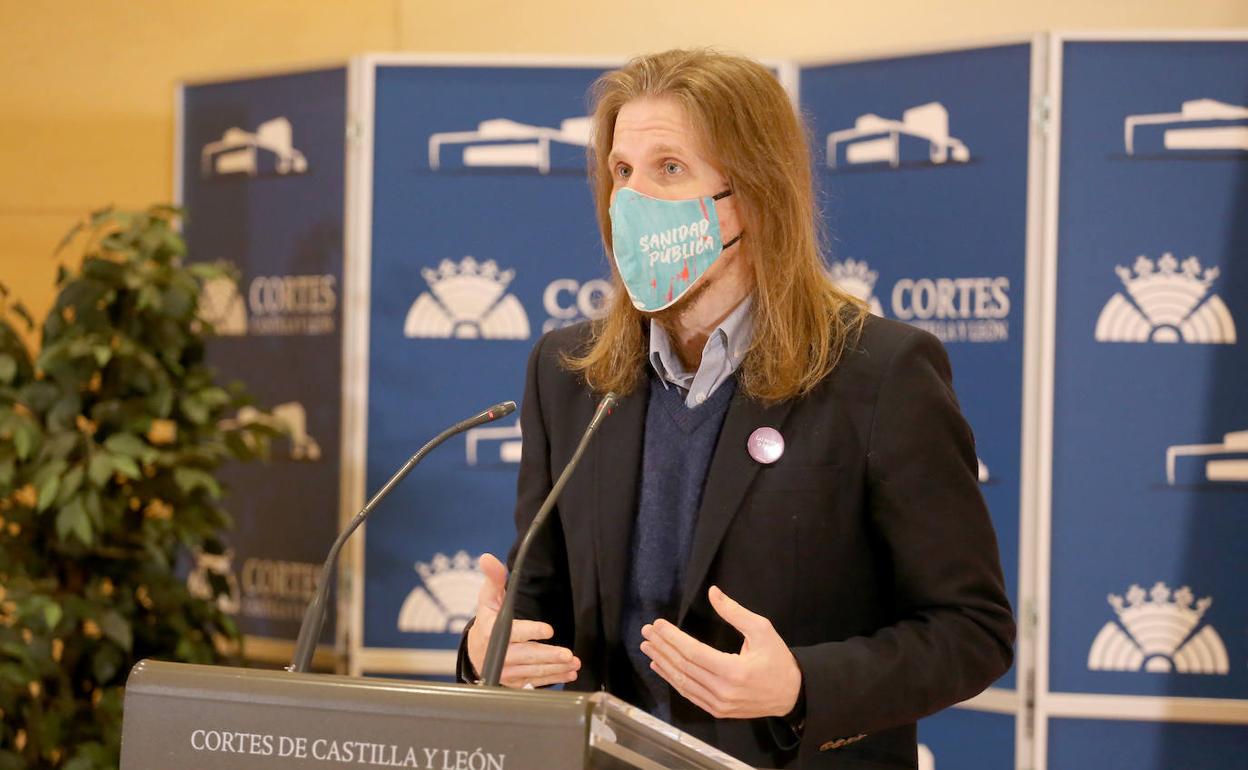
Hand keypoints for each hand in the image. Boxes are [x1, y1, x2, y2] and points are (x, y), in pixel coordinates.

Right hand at [466, 553, 580, 687]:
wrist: (476, 651)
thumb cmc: (487, 620)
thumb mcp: (488, 598)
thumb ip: (494, 578)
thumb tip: (487, 557)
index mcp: (492, 632)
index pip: (514, 632)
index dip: (531, 631)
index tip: (548, 630)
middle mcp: (499, 655)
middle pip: (527, 656)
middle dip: (548, 656)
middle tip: (568, 655)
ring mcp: (506, 671)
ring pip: (534, 671)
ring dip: (556, 669)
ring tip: (574, 664)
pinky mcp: (514, 682)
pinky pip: (535, 682)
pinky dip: (553, 679)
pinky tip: (569, 674)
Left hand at [640, 585, 800, 718]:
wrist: (792, 694)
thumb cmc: (778, 659)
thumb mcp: (762, 630)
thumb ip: (735, 612)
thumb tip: (713, 592)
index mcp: (734, 671)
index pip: (693, 653)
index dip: (672, 638)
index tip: (658, 624)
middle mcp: (723, 691)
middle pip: (683, 667)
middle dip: (662, 647)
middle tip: (646, 632)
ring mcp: (719, 704)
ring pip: (682, 682)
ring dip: (662, 662)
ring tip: (648, 647)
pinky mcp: (718, 711)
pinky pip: (689, 694)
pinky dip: (672, 679)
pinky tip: (660, 666)